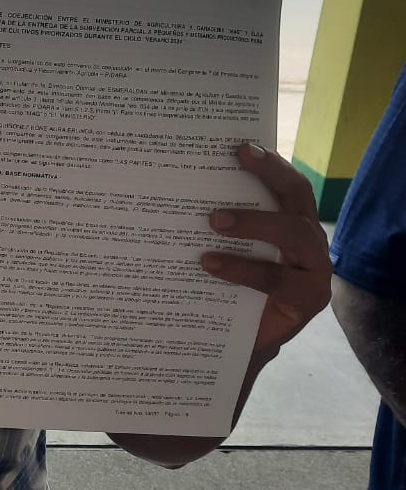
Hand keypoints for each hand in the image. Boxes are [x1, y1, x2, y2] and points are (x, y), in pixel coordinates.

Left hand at [202, 143, 331, 360]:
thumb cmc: (232, 287)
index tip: (240, 146)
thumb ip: (217, 224)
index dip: (270, 163)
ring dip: (255, 222)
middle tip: (237, 161)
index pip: (287, 183)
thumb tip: (173, 188)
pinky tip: (210, 264)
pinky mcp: (310, 298)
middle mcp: (309, 238)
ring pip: (294, 234)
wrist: (243, 342)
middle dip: (271, 174)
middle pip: (298, 196)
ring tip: (214, 221)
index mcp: (292, 219)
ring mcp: (315, 268)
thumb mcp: (227, 250)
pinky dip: (243, 269)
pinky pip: (278, 279)